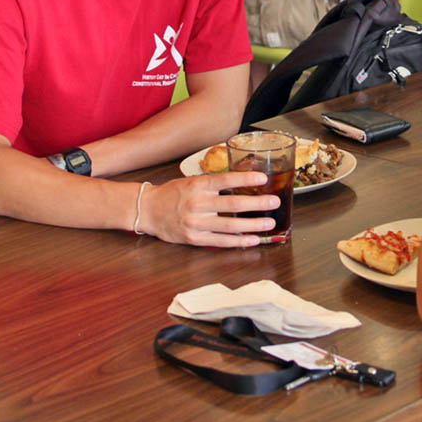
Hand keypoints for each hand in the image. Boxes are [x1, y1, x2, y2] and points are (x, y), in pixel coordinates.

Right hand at [139, 170, 280, 247]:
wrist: (147, 210)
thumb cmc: (172, 194)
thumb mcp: (191, 181)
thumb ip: (212, 184)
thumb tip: (241, 182)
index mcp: (197, 186)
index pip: (225, 180)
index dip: (245, 179)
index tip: (262, 179)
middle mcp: (197, 204)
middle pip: (232, 204)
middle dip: (256, 204)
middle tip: (273, 202)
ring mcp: (196, 223)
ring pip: (229, 225)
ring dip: (252, 225)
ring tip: (269, 222)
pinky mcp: (194, 239)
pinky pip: (220, 241)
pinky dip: (238, 241)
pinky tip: (253, 240)